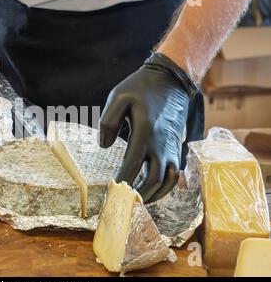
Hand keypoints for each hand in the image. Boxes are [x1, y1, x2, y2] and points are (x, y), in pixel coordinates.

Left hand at [99, 53, 196, 202]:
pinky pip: (175, 173)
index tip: (113, 191)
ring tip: (139, 200)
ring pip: (168, 180)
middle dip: (140, 194)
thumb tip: (105, 146)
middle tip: (125, 202)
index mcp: (145, 132)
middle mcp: (161, 143)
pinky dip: (165, 186)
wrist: (171, 80)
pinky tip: (153, 189)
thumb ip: (108, 122)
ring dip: (154, 194)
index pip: (133, 165)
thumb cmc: (141, 87)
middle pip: (154, 180)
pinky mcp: (176, 146)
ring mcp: (172, 146)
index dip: (123, 182)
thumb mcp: (118, 97)